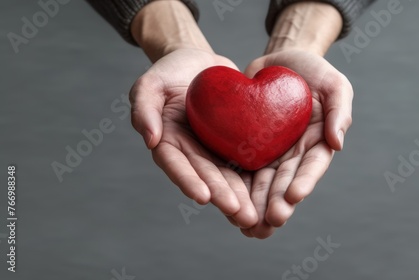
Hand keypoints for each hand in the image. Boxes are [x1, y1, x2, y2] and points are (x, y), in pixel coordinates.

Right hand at [129, 48, 257, 227]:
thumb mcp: (150, 83)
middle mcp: (191, 151)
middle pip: (206, 176)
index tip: (203, 198)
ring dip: (240, 196)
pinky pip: (245, 159)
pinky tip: (269, 193)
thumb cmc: (169, 71)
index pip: (176, 164)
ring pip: (228, 175)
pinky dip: (255, 178)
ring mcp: (213, 149)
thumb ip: (144, 107)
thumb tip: (151, 140)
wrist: (199, 63)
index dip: (188, 181)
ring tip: (254, 215)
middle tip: (240, 214)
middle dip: (222, 196)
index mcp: (168, 141)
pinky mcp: (234, 142)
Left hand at [239, 49, 353, 237]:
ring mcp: (268, 152)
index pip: (311, 165)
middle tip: (269, 222)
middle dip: (276, 203)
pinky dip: (234, 186)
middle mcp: (292, 154)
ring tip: (245, 224)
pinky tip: (226, 203)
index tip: (293, 197)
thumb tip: (338, 144)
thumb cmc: (312, 71)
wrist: (279, 64)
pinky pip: (238, 167)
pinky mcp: (245, 146)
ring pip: (260, 182)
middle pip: (284, 182)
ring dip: (254, 204)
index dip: (304, 181)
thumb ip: (339, 111)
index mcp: (315, 143)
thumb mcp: (333, 83)